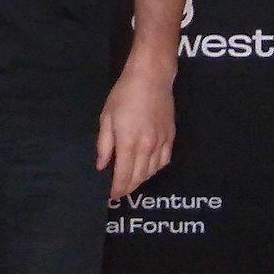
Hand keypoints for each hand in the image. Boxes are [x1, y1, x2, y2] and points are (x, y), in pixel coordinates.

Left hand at [95, 66, 173, 199]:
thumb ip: (104, 145)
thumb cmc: (124, 95)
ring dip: (141, 180)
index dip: (117, 189)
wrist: (151, 78)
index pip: (124, 175)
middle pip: (139, 177)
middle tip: (119, 191)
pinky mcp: (170, 137)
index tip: (111, 195)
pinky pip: (164, 162)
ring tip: (130, 181)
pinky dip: (155, 170)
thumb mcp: (107, 118)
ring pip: (152, 172)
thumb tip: (102, 166)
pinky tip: (147, 169)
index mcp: (129, 142)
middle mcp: (147, 147)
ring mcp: (161, 143)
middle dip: (128, 187)